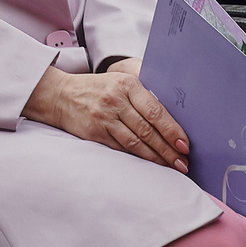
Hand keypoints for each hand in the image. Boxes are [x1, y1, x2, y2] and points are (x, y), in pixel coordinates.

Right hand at [22, 58, 188, 172]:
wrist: (60, 95)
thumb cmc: (96, 89)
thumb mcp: (119, 80)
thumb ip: (142, 95)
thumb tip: (170, 118)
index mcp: (126, 84)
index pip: (155, 110)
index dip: (172, 129)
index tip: (185, 143)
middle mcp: (115, 100)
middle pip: (148, 129)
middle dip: (168, 148)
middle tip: (183, 161)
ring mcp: (104, 118)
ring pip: (136, 142)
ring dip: (156, 156)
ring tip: (171, 165)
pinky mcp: (95, 133)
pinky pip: (121, 148)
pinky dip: (138, 157)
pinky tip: (150, 163)